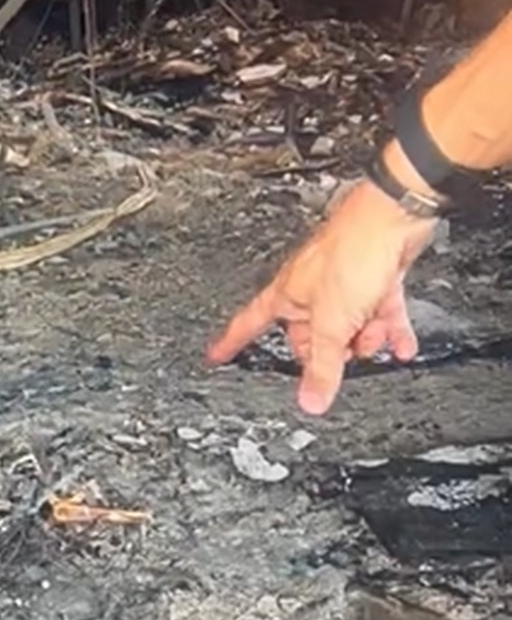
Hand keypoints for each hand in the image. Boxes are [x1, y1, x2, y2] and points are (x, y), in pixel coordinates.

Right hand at [207, 181, 437, 414]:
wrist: (396, 217)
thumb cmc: (354, 250)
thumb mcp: (333, 322)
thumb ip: (323, 366)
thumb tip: (310, 402)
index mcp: (287, 294)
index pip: (249, 324)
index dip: (232, 342)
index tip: (216, 356)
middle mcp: (311, 290)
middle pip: (312, 337)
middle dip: (334, 350)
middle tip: (346, 351)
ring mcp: (343, 285)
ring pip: (349, 328)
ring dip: (367, 338)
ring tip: (378, 332)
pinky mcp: (374, 280)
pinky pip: (380, 315)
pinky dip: (392, 330)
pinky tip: (402, 345)